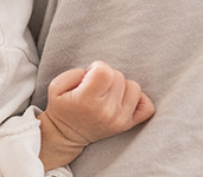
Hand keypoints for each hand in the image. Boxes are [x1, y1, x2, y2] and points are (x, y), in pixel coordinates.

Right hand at [38, 61, 154, 169]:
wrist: (66, 135)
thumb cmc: (61, 108)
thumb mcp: (55, 87)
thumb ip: (74, 73)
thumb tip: (94, 72)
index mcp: (87, 100)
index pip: (104, 71)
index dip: (96, 67)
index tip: (89, 75)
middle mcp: (107, 111)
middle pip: (118, 76)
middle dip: (106, 76)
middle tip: (95, 86)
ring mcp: (120, 119)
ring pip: (133, 86)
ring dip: (120, 86)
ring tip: (107, 92)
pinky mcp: (128, 125)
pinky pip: (147, 106)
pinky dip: (138, 99)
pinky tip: (123, 99)